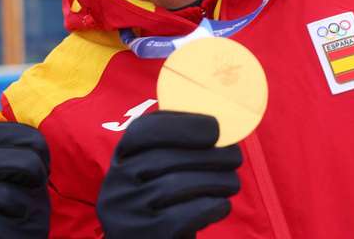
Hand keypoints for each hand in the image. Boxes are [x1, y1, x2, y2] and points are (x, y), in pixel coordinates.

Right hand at [97, 111, 241, 238]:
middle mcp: (117, 183)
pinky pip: (184, 215)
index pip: (143, 131)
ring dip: (215, 180)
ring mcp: (128, 211)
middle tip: (235, 156)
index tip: (214, 127)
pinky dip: (211, 206)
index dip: (180, 125)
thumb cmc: (160, 202)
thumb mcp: (154, 171)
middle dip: (209, 154)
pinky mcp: (146, 235)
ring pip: (177, 184)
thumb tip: (217, 125)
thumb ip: (174, 147)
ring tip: (232, 182)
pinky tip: (221, 205)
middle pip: (166, 158)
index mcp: (121, 158)